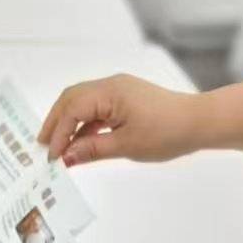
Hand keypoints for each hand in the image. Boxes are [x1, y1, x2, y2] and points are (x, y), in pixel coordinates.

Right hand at [37, 74, 202, 167]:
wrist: (199, 123)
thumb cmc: (167, 132)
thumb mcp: (126, 145)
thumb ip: (92, 149)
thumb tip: (66, 156)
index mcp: (109, 91)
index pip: (72, 109)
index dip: (58, 133)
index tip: (52, 156)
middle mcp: (111, 85)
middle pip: (71, 99)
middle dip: (56, 122)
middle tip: (43, 146)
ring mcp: (119, 90)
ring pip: (83, 102)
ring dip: (69, 123)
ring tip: (58, 146)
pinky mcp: (126, 99)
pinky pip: (97, 108)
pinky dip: (85, 124)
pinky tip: (81, 142)